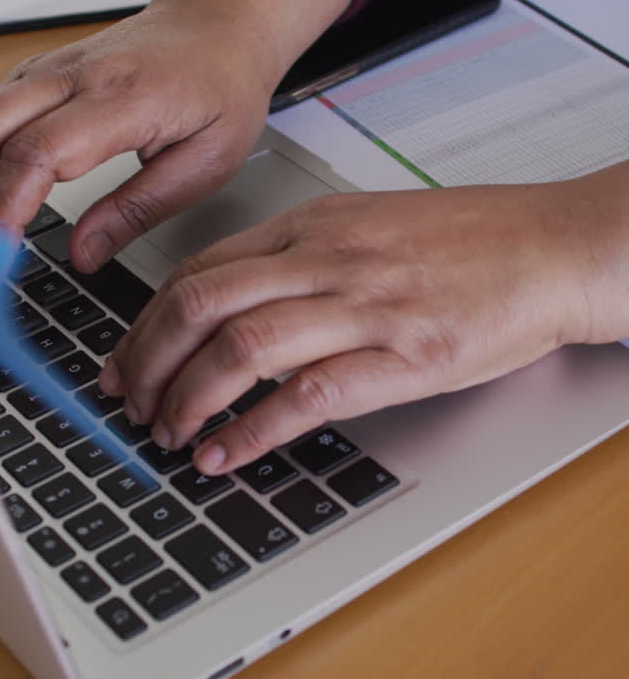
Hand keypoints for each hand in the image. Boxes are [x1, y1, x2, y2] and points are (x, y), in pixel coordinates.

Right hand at [0, 0, 352, 272]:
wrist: (219, 22)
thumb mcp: (207, 162)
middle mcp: (72, 76)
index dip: (7, 208)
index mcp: (121, 99)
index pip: (37, 154)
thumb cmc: (222, 87)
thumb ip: (140, 209)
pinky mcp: (37, 74)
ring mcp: (47, 70)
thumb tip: (84, 255)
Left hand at [99, 172, 626, 473]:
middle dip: (147, 361)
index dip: (146, 322)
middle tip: (129, 404)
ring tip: (169, 435)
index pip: (200, 270)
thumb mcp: (370, 227)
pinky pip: (306, 394)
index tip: (125, 360)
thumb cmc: (471, 243)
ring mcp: (365, 307)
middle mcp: (327, 259)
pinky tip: (225, 453)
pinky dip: (252, 429)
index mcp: (314, 225)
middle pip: (201, 304)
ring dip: (188, 398)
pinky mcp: (404, 358)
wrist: (552, 250)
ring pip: (240, 345)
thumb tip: (236, 305)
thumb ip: (302, 259)